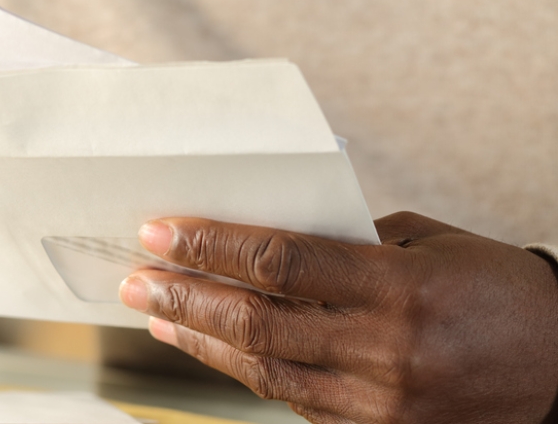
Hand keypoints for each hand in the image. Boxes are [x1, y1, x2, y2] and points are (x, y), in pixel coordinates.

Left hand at [120, 211, 557, 422]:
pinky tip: (209, 345)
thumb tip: (263, 237)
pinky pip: (292, 398)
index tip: (159, 231)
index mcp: (400, 289)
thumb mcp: (425, 243)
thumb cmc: (497, 291)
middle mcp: (385, 352)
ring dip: (198, 338)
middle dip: (184, 295)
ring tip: (155, 310)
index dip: (210, 246)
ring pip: (263, 370)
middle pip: (256, 323)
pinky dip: (243, 370)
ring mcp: (379, 402)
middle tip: (134, 276)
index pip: (280, 263)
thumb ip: (346, 241)